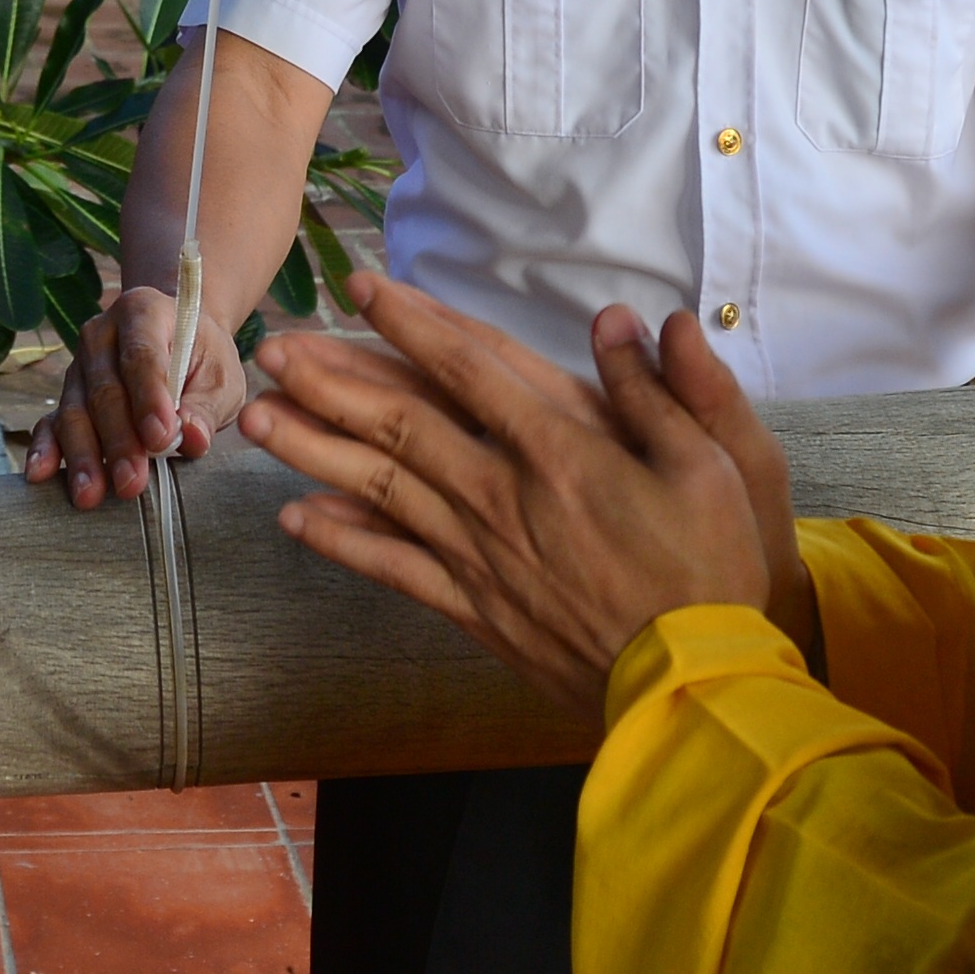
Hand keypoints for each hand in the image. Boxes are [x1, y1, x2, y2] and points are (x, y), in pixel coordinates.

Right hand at [32, 282, 241, 507]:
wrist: (179, 343)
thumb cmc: (202, 359)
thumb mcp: (222, 377)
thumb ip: (207, 407)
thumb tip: (191, 439)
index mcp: (144, 312)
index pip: (142, 356)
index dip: (149, 399)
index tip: (161, 438)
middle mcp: (102, 334)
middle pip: (105, 391)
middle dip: (118, 441)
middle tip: (131, 482)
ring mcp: (79, 366)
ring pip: (75, 411)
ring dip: (83, 455)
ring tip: (91, 494)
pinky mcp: (68, 395)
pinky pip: (51, 422)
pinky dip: (46, 448)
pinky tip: (41, 473)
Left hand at [237, 281, 770, 713]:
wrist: (698, 686)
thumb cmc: (715, 569)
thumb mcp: (718, 463)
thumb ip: (666, 389)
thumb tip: (625, 320)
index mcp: (561, 448)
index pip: (469, 368)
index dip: (411, 323)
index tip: (361, 287)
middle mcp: (504, 494)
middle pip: (400, 422)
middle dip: (332, 379)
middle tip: (273, 347)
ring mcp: (482, 554)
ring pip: (380, 488)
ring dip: (313, 449)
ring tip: (256, 418)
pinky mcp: (476, 608)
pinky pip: (393, 568)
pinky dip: (342, 541)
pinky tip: (295, 517)